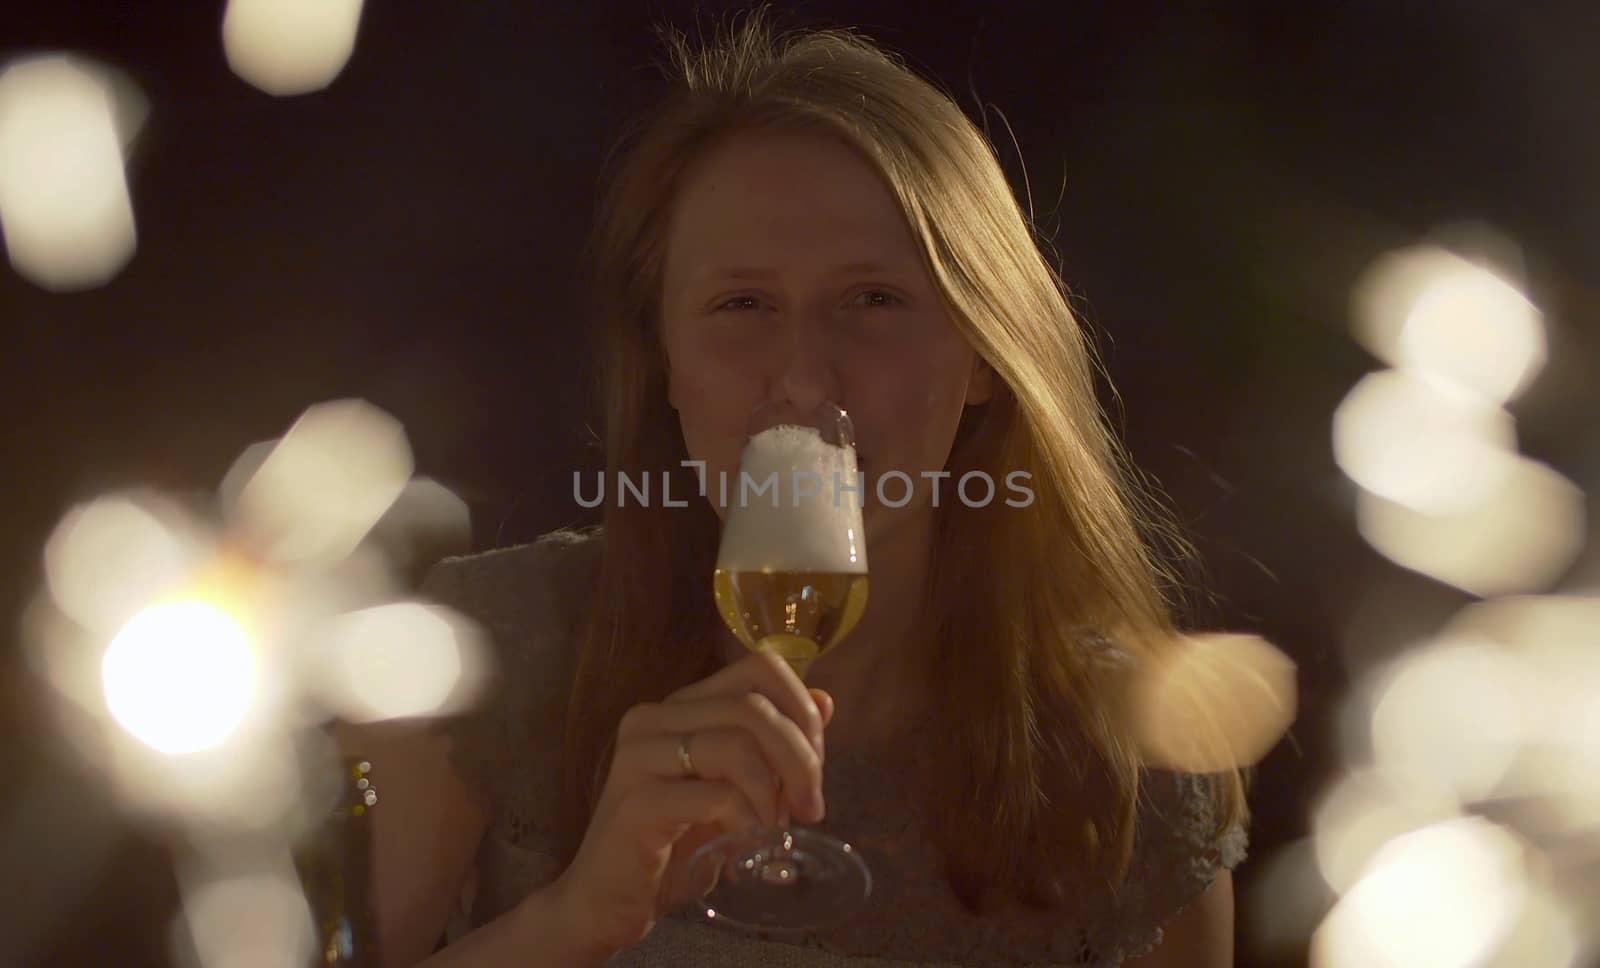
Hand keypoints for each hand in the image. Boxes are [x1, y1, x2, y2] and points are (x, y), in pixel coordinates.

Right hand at [549, 650, 833, 955]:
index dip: (801, 711)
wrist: (606, 904)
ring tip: (772, 833)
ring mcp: (639, 756)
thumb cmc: (673, 848)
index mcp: (680, 707)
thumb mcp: (735, 791)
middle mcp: (653, 718)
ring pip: (738, 745)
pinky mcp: (636, 801)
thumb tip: (825, 701)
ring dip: (773, 796)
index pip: (758, 668)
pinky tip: (743, 850)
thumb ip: (773, 747)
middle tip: (810, 809)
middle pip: (754, 706)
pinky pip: (717, 795)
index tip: (816, 764)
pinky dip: (747, 824)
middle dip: (800, 759)